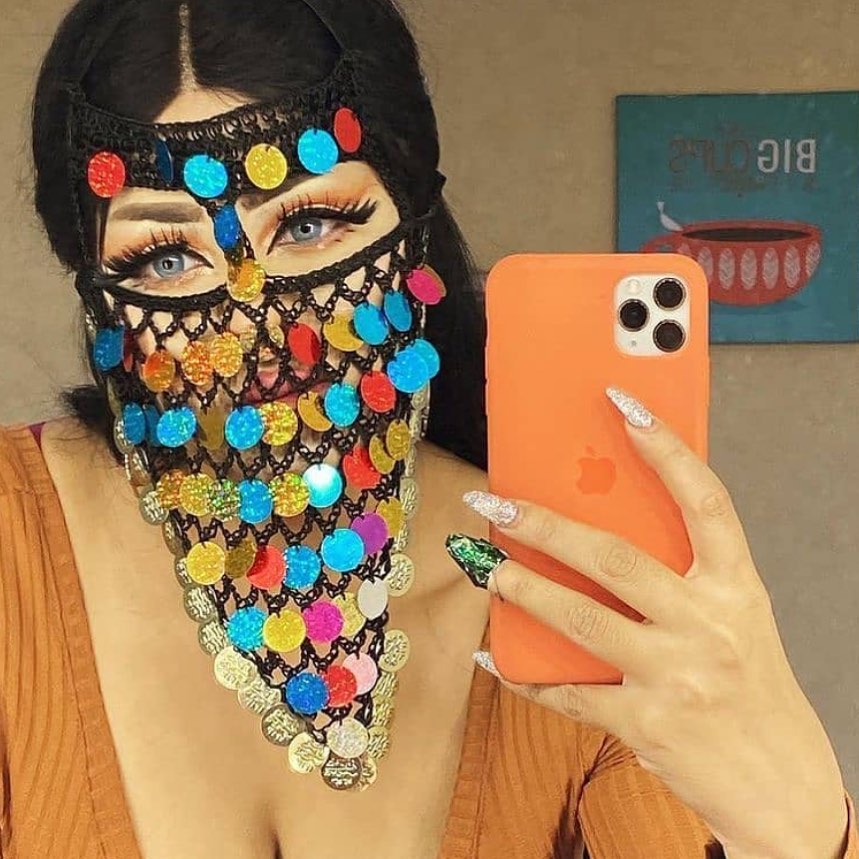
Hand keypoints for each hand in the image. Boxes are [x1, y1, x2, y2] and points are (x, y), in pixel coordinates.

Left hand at [449, 387, 849, 858]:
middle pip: (615, 558)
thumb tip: (598, 533)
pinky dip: (525, 675)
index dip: (665, 449)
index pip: (705, 501)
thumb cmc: (752, 687)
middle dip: (546, 527)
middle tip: (497, 505)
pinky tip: (495, 658)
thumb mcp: (733, 618)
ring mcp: (675, 675)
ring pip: (580, 619)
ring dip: (524, 590)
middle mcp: (707, 625)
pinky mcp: (646, 722)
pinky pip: (568, 691)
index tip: (621, 403)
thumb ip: (682, 578)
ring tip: (488, 570)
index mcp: (735, 587)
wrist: (781, 785)